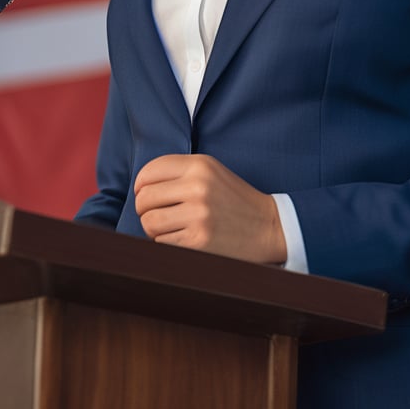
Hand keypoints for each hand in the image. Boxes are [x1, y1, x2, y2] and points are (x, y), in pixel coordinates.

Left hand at [133, 154, 286, 263]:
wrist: (268, 226)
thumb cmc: (235, 199)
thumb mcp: (212, 172)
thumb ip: (180, 172)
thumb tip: (141, 186)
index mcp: (200, 165)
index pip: (150, 171)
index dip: (141, 185)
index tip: (144, 193)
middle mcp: (198, 187)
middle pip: (145, 198)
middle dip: (144, 209)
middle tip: (154, 213)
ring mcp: (198, 215)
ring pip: (150, 222)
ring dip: (153, 228)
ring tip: (169, 227)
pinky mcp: (198, 241)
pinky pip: (162, 243)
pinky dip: (165, 243)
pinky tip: (180, 239)